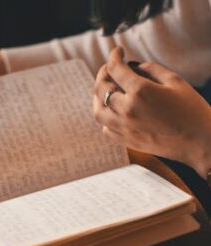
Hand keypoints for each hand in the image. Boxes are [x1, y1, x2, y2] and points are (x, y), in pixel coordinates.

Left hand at [93, 47, 210, 178]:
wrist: (200, 142)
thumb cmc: (192, 109)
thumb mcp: (175, 81)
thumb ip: (151, 69)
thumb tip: (134, 67)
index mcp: (140, 91)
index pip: (116, 68)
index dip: (114, 55)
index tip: (118, 51)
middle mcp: (127, 110)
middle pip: (101, 88)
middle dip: (103, 73)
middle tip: (109, 69)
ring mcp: (125, 128)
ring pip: (98, 111)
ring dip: (97, 97)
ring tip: (105, 90)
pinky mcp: (127, 141)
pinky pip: (106, 130)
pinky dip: (105, 118)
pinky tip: (112, 112)